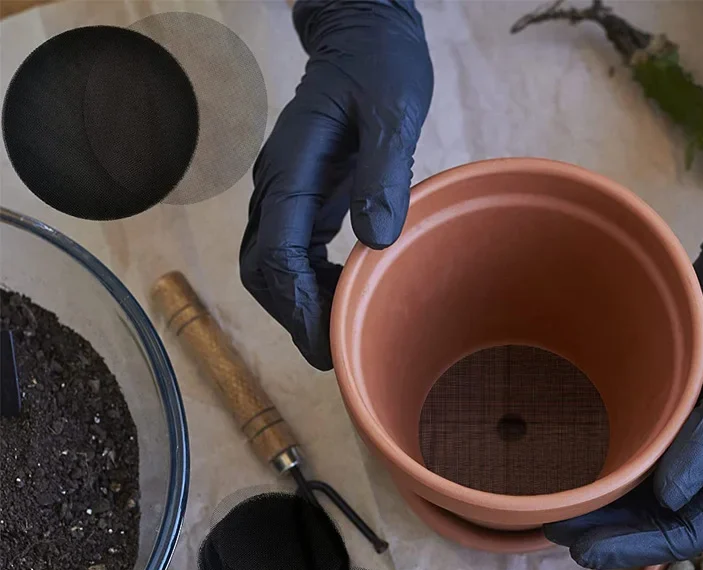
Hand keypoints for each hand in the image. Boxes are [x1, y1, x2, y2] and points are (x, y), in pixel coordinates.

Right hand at [240, 0, 432, 369]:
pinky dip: (311, 284)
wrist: (363, 38)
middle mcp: (277, 187)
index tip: (326, 344)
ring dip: (300, 305)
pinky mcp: (301, 199)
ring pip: (271, 267)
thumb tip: (376, 240)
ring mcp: (285, 194)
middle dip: (292, 315)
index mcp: (291, 170)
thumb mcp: (391, 113)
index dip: (298, 307)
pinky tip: (342, 293)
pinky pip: (292, 254)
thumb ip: (382, 174)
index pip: (277, 255)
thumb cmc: (379, 68)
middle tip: (333, 349)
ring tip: (340, 328)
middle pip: (262, 271)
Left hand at [546, 170, 702, 568]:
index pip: (689, 530)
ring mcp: (683, 450)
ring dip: (602, 513)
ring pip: (640, 499)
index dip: (638, 548)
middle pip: (657, 522)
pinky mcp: (662, 425)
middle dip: (610, 535)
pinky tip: (574, 480)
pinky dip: (605, 479)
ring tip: (556, 518)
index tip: (588, 551)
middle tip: (558, 536)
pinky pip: (632, 464)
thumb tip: (670, 499)